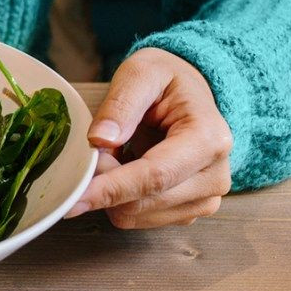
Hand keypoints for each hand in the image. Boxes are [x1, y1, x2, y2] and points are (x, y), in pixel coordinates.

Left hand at [66, 47, 232, 227]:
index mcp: (209, 139)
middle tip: (96, 150)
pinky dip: (120, 198)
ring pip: (136, 215)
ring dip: (112, 190)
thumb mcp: (141, 72)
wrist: (190, 94)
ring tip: (118, 153)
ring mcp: (204, 199)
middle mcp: (214, 176)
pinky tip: (127, 169)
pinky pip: (138, 218)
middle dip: (105, 182)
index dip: (112, 189)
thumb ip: (120, 103)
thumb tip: (100, 140)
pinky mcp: (188, 211)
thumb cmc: (167, 80)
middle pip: (143, 201)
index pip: (155, 175)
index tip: (76, 197)